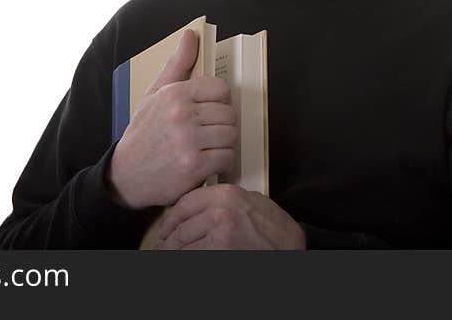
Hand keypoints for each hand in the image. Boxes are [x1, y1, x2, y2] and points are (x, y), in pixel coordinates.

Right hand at [107, 30, 236, 208]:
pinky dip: (221, 163)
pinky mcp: (193, 166)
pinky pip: (227, 157)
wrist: (125, 175)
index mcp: (174, 94)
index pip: (221, 89)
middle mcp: (181, 115)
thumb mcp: (154, 94)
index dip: (218, 102)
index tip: (208, 112)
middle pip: (228, 113)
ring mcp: (187, 141)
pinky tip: (206, 162)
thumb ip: (177, 64)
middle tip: (207, 134)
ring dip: (223, 144)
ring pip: (231, 135)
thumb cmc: (144, 133)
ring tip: (206, 147)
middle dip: (221, 125)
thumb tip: (191, 34)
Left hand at [155, 184, 305, 249]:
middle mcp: (219, 207)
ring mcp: (219, 228)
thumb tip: (200, 208)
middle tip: (160, 247)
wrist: (291, 246)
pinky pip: (193, 254)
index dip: (171, 218)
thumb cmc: (275, 227)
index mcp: (225, 192)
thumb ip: (224, 200)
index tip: (165, 227)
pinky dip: (185, 258)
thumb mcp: (250, 201)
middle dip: (168, 239)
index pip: (186, 202)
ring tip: (164, 255)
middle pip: (181, 224)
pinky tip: (181, 259)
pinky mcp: (221, 248)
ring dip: (172, 251)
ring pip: (184, 242)